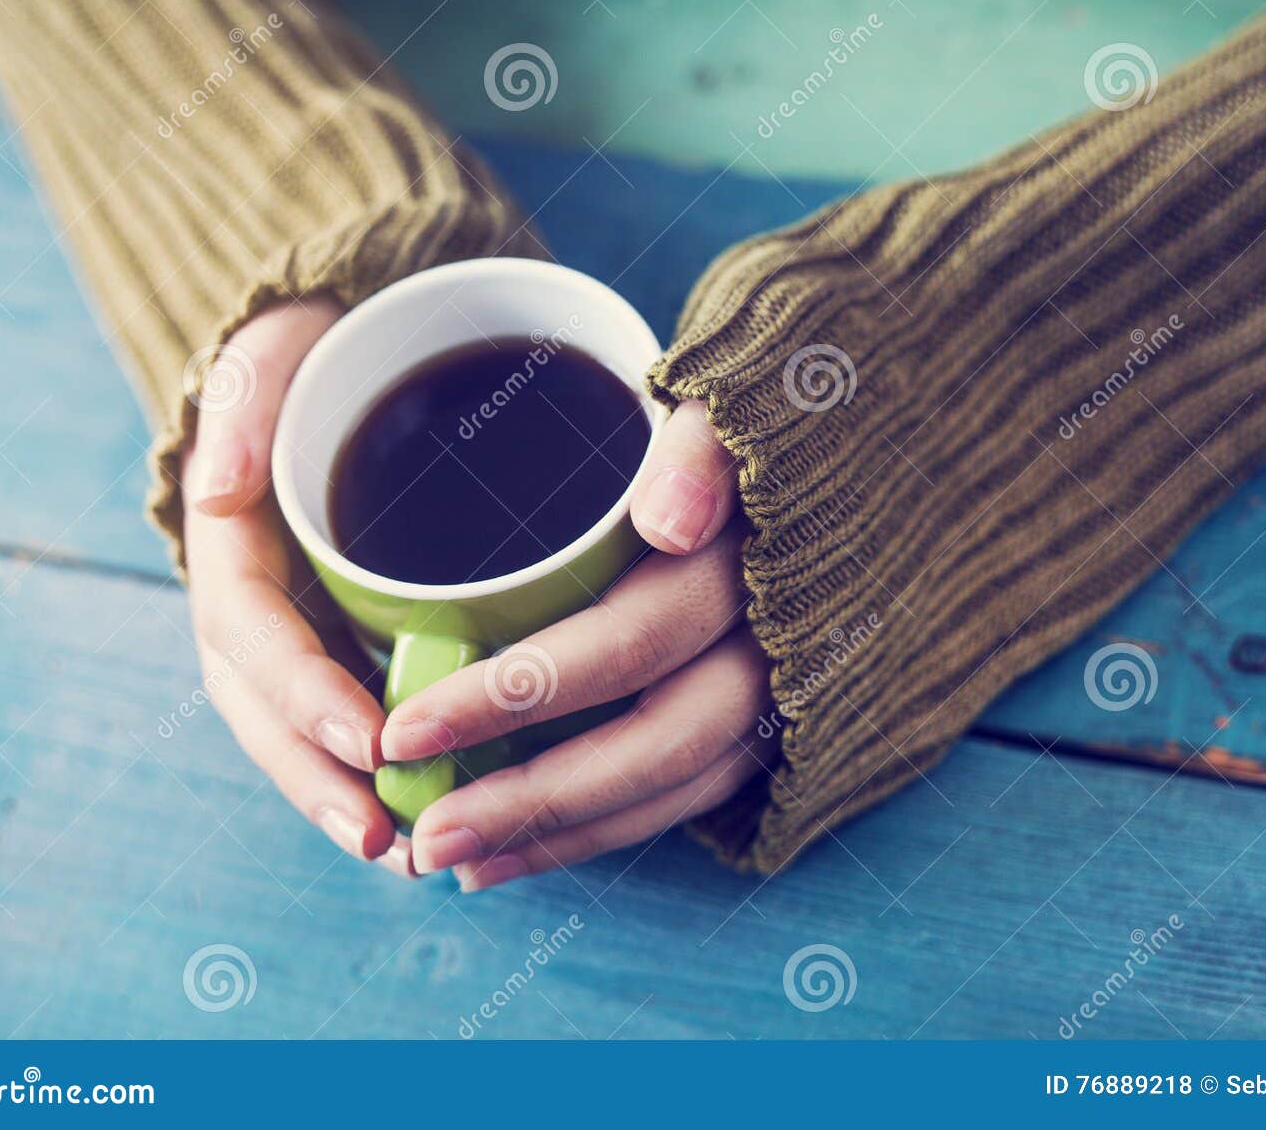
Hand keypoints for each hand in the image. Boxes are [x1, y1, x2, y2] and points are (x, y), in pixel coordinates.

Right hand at [179, 297, 411, 877]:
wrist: (347, 355)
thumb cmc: (317, 348)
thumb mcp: (277, 346)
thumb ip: (247, 397)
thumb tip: (219, 491)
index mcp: (234, 544)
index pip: (252, 635)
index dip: (304, 694)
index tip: (372, 742)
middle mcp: (253, 600)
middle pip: (266, 710)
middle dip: (319, 781)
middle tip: (386, 841)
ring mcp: (293, 625)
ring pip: (301, 730)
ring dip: (344, 797)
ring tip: (407, 855)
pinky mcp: (337, 636)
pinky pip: (344, 712)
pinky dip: (375, 767)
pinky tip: (431, 807)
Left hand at [380, 400, 776, 890]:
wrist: (859, 456)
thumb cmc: (748, 425)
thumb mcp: (730, 406)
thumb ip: (699, 447)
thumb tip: (668, 520)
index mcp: (755, 561)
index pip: (631, 640)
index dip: (519, 692)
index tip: (407, 728)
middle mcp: (779, 640)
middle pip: (659, 738)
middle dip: (534, 795)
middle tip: (426, 831)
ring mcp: (786, 690)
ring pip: (674, 784)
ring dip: (562, 833)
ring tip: (451, 858)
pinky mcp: (775, 721)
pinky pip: (688, 794)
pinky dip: (601, 829)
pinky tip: (515, 852)